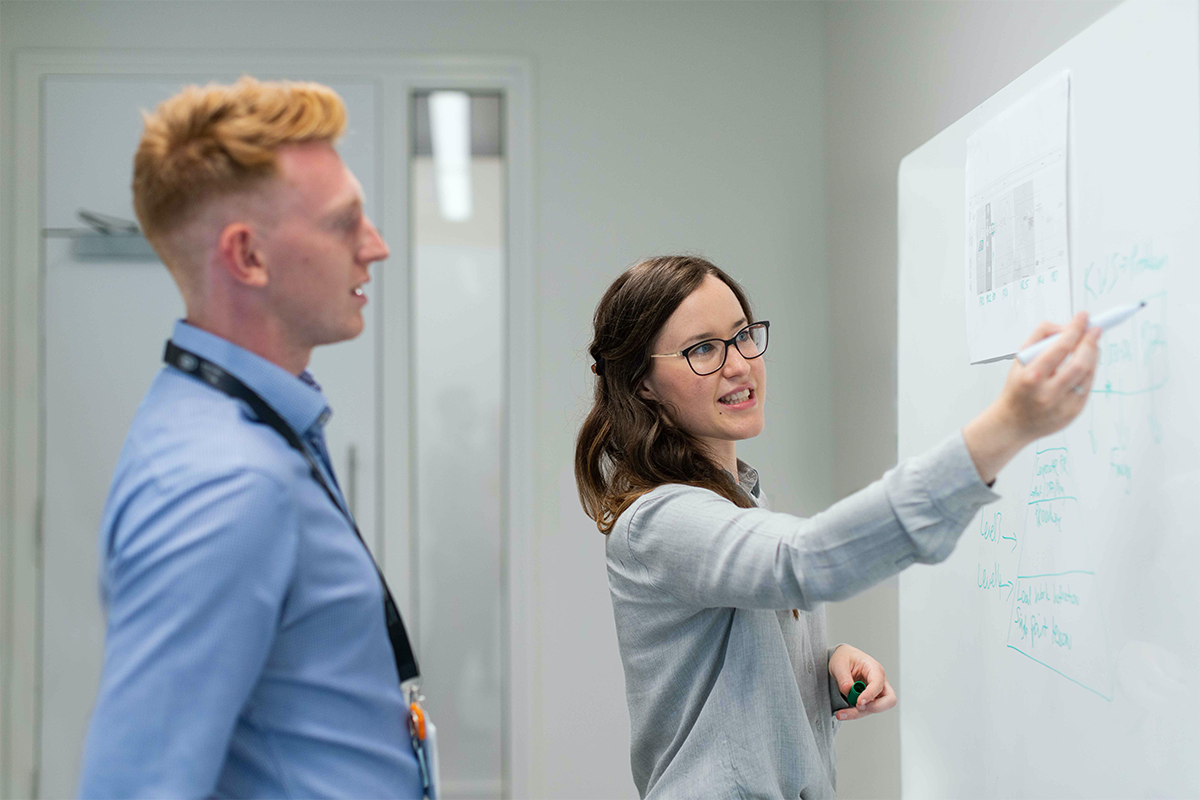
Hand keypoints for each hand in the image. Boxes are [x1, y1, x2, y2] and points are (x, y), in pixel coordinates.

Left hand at [828, 644, 895, 720]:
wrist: (842, 660)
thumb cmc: (845, 657)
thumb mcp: (839, 663)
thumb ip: (843, 677)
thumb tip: (847, 690)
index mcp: (874, 668)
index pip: (878, 683)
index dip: (871, 694)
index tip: (858, 701)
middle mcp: (879, 682)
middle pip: (889, 700)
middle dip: (875, 707)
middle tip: (858, 707)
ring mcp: (875, 692)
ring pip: (874, 708)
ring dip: (858, 713)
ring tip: (841, 714)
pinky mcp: (868, 700)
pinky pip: (865, 710)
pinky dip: (854, 713)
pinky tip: (842, 713)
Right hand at [962, 312, 1101, 483]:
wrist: (1012, 423)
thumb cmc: (1017, 387)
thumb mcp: (1019, 360)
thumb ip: (1040, 338)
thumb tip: (1066, 326)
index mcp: (1032, 377)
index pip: (1060, 348)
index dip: (1075, 329)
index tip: (1083, 317)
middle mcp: (1048, 393)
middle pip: (1080, 363)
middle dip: (1090, 342)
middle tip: (1095, 329)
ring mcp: (1063, 405)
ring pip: (1088, 374)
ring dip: (1093, 355)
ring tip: (1090, 344)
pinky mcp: (1073, 412)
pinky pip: (1087, 386)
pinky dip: (1089, 371)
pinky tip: (1085, 363)